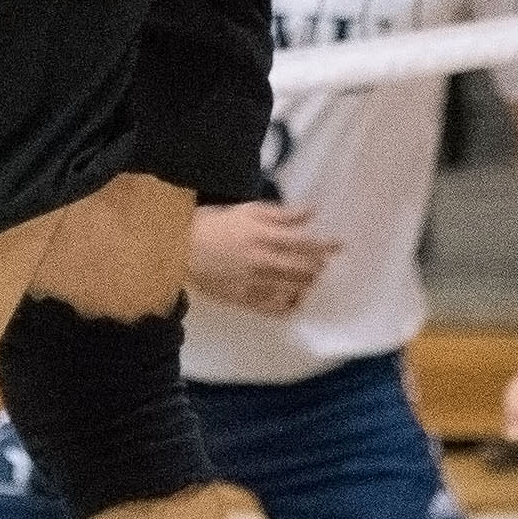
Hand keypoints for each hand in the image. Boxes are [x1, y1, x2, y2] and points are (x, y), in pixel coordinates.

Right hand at [185, 200, 338, 316]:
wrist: (178, 248)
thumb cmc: (213, 223)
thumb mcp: (247, 211)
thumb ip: (281, 214)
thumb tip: (311, 212)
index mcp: (262, 236)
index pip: (304, 243)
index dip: (325, 245)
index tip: (339, 245)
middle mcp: (261, 261)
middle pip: (302, 269)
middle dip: (319, 266)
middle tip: (326, 263)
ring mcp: (253, 284)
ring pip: (292, 289)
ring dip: (307, 284)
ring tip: (312, 279)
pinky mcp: (243, 300)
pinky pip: (273, 307)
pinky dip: (289, 304)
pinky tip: (294, 299)